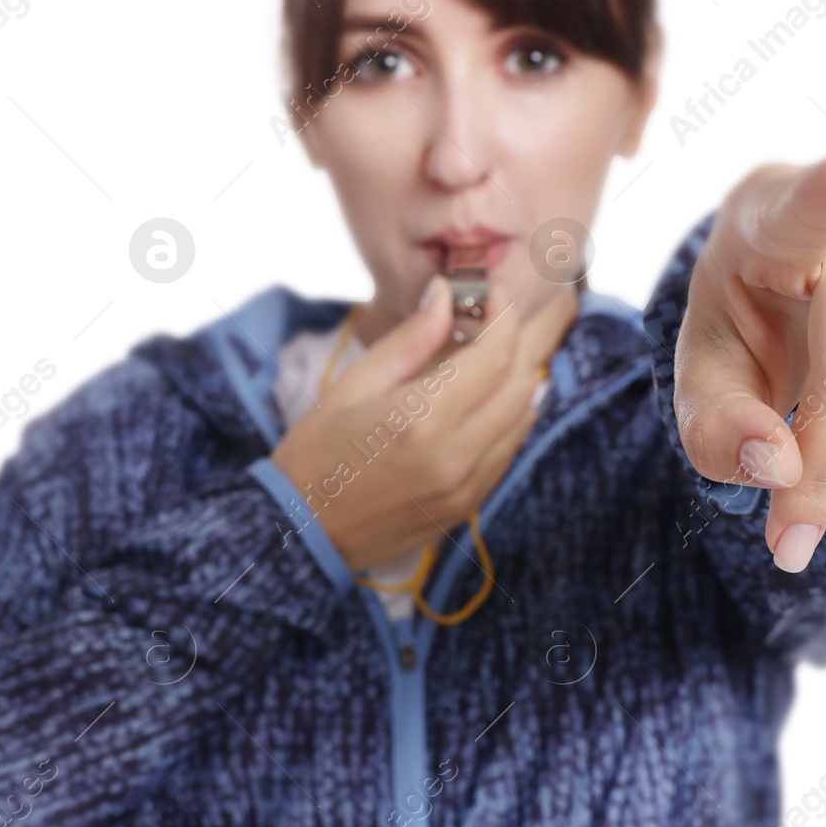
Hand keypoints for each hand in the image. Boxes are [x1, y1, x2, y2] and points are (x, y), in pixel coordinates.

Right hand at [271, 279, 576, 569]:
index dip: (503, 316)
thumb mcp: (352, 385)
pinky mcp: (467, 505)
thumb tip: (446, 294)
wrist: (303, 532)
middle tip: (492, 320)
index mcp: (422, 418)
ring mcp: (466, 486)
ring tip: (486, 357)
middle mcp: (455, 455)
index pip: (494, 355)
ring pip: (522, 419)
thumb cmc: (315, 454)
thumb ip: (410, 339)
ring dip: (515, 380)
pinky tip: (482, 401)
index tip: (494, 294)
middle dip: (514, 343)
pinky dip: (507, 418)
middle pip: (519, 384)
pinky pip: (507, 451)